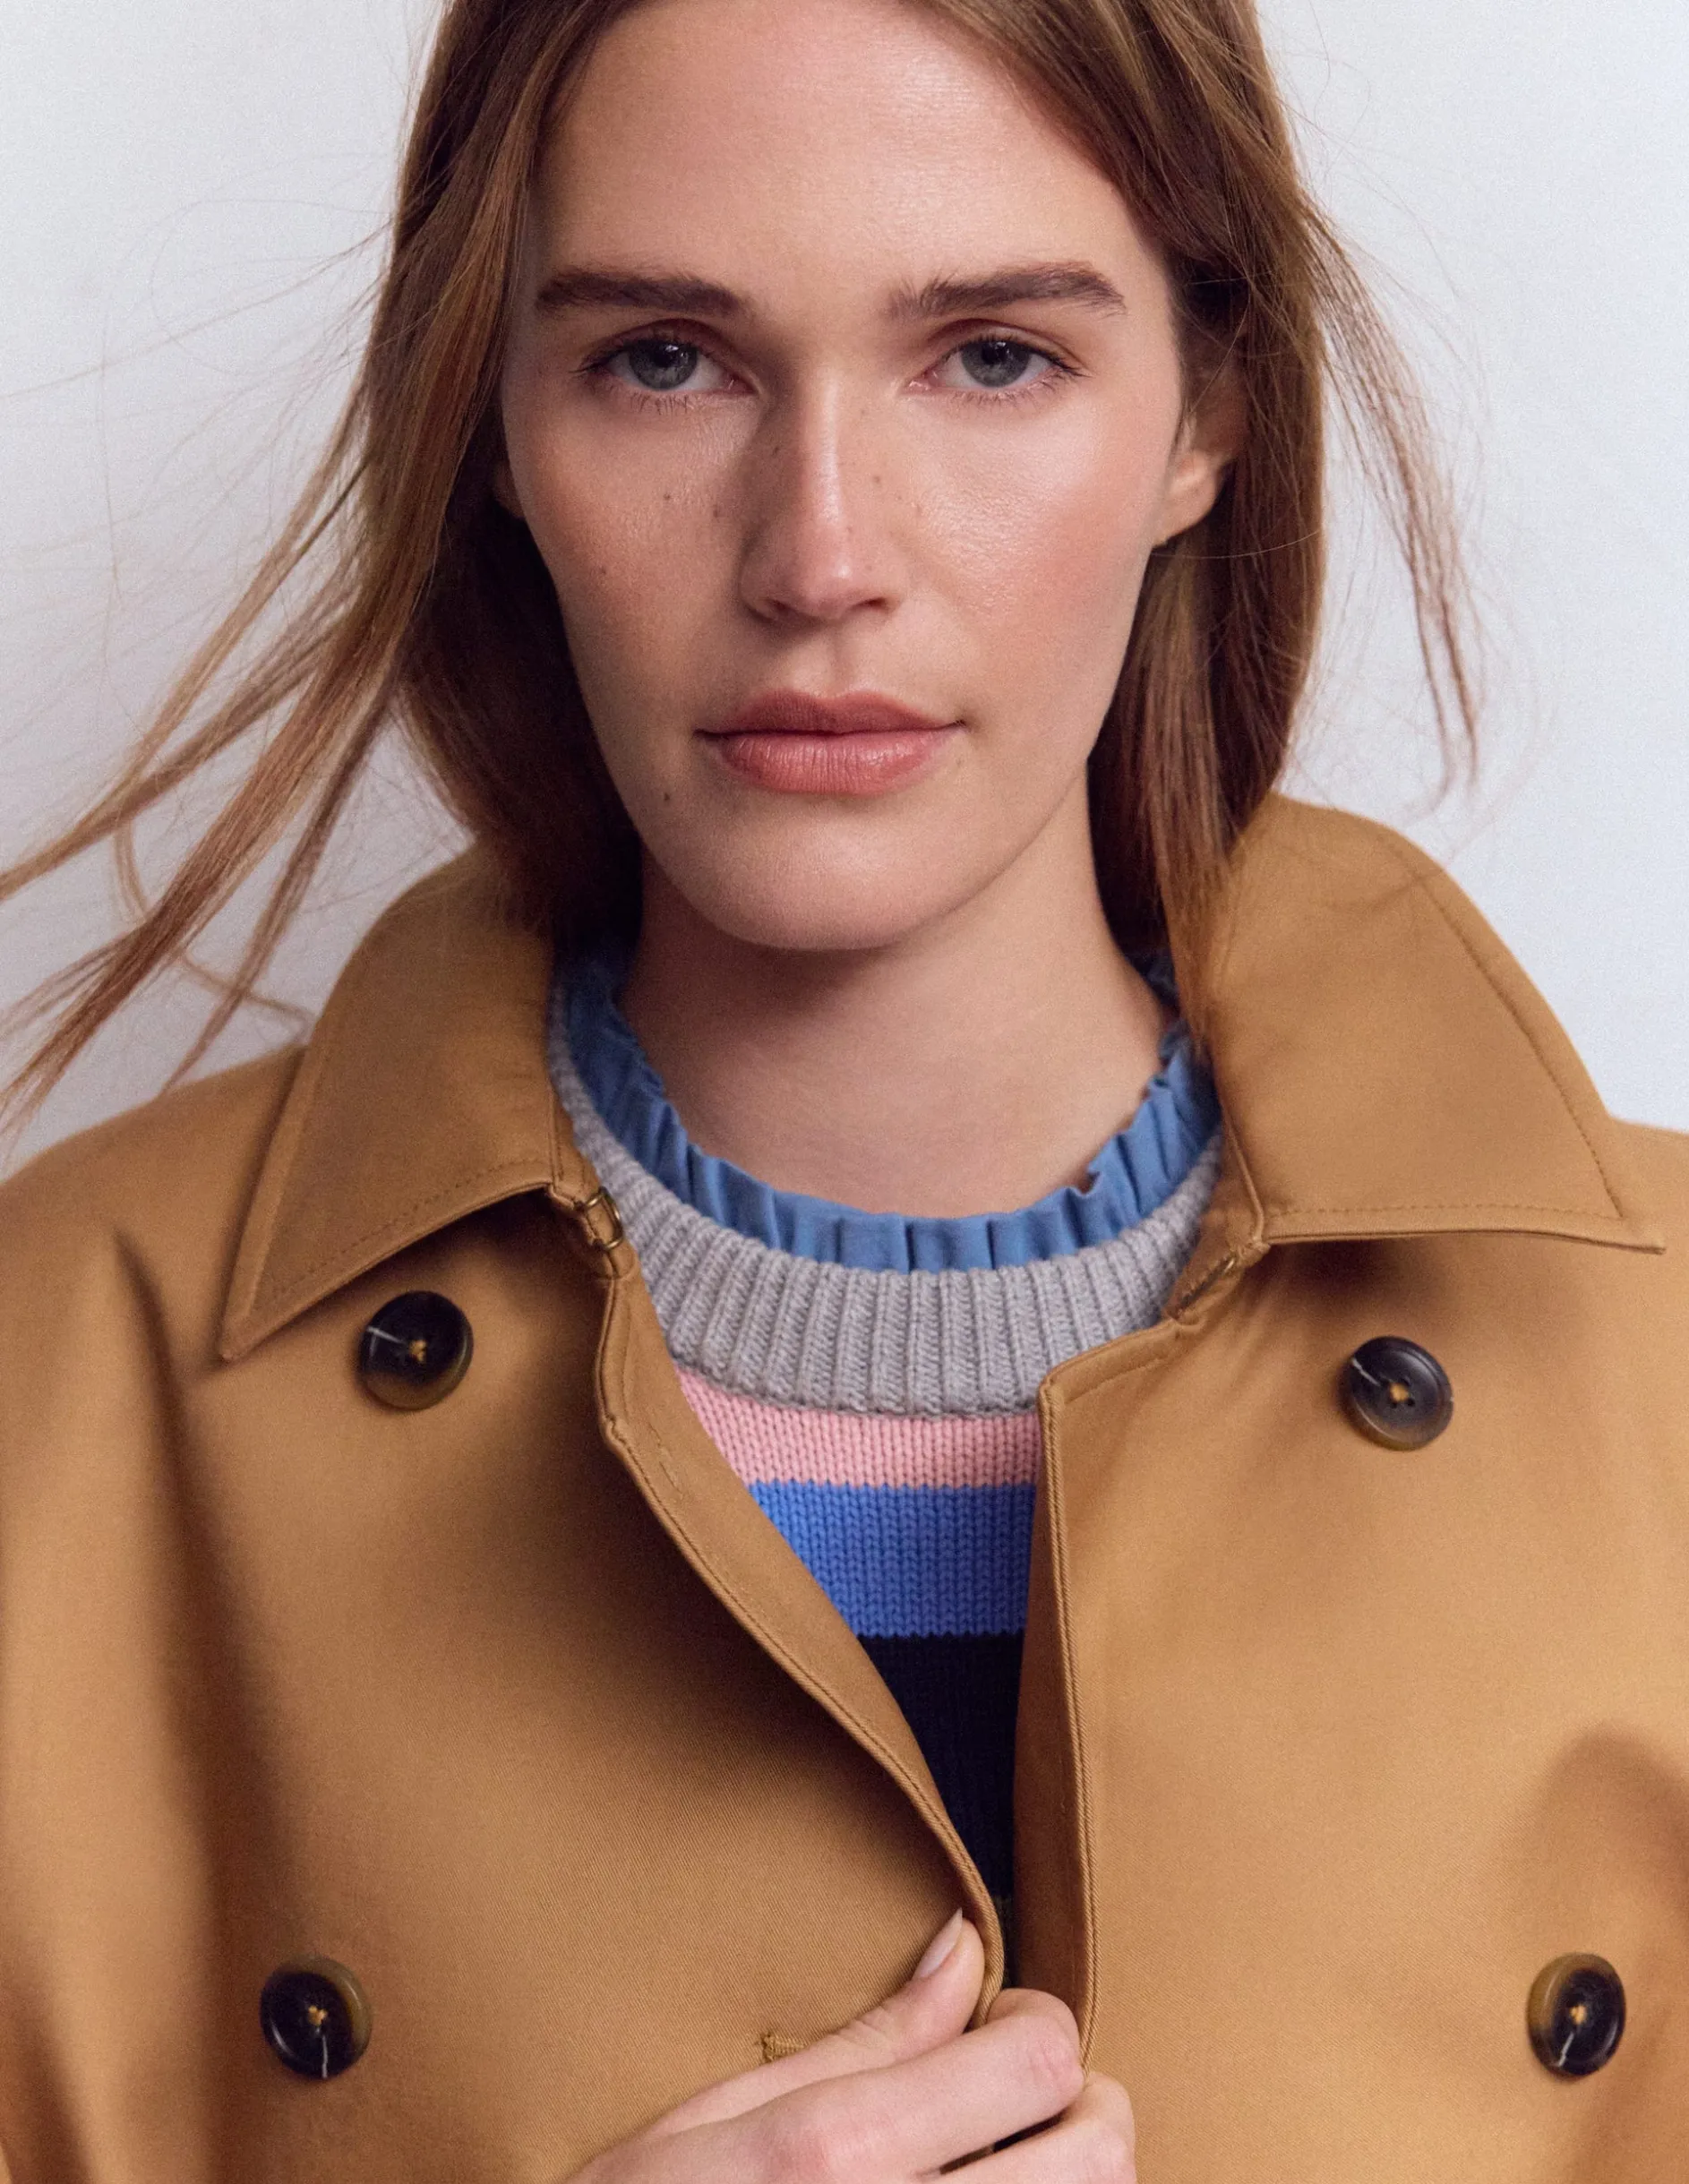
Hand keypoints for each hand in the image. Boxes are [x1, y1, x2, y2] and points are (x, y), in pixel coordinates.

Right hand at [569, 1912, 1135, 2182]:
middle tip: (1024, 2095)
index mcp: (845, 2152)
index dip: (1039, 2020)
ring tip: (1002, 2159)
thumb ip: (863, 2040)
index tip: (1000, 2020)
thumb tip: (963, 1945)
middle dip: (1086, 2104)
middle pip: (1103, 2153)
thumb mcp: (719, 2122)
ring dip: (1069, 2175)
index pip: (1040, 2058)